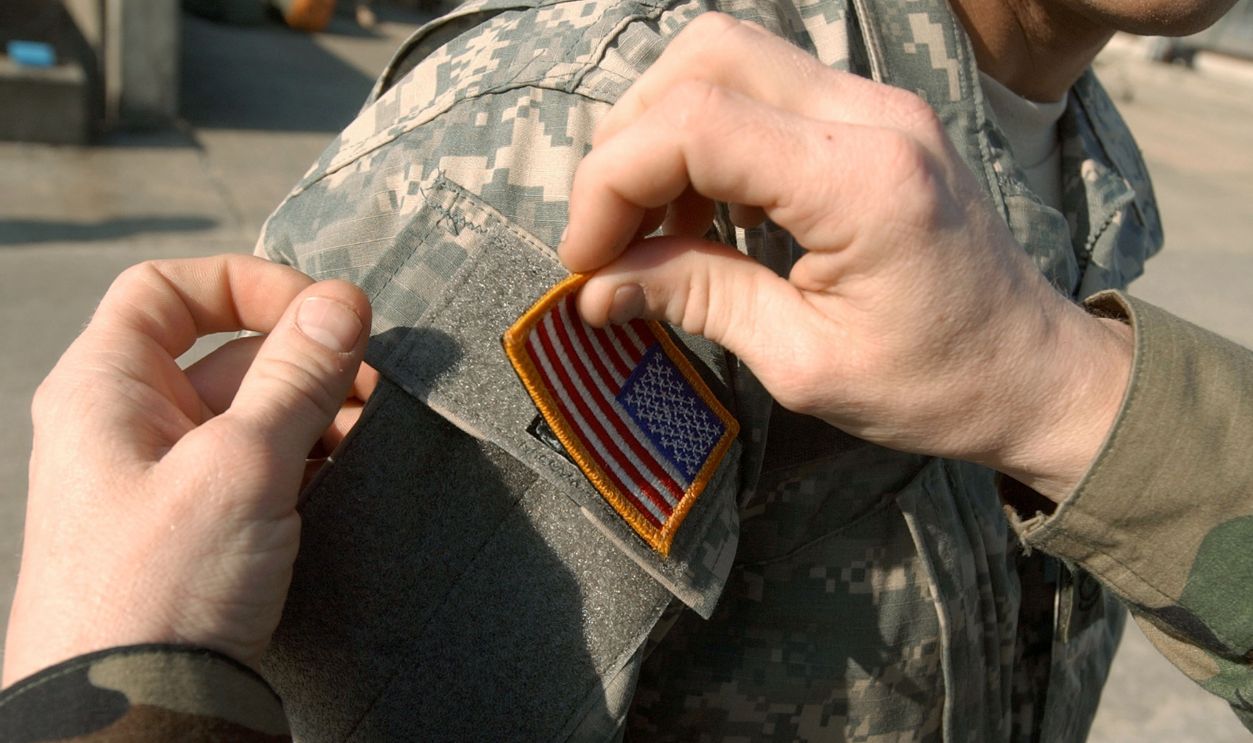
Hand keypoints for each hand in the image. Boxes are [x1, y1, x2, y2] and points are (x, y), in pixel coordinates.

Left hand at [4, 255, 370, 685]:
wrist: (138, 717)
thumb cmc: (157, 587)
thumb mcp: (240, 464)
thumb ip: (297, 375)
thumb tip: (342, 300)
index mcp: (107, 388)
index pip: (167, 290)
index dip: (246, 284)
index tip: (322, 312)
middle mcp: (131, 425)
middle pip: (230, 354)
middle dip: (309, 362)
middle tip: (376, 385)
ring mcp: (167, 480)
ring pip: (256, 415)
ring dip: (318, 415)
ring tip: (369, 440)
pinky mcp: (201, 529)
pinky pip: (263, 470)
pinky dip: (309, 464)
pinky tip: (348, 480)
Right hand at [560, 13, 1131, 497]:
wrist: (1034, 371)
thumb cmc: (935, 386)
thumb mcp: (804, 363)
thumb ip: (697, 301)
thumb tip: (595, 288)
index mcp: (863, 182)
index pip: (695, 123)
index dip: (611, 182)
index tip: (586, 259)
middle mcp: (873, 115)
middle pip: (706, 57)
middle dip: (629, 138)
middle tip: (612, 231)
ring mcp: (879, 103)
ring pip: (730, 55)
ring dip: (666, 129)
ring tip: (656, 225)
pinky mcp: (874, 114)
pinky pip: (765, 86)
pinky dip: (710, 135)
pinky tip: (709, 212)